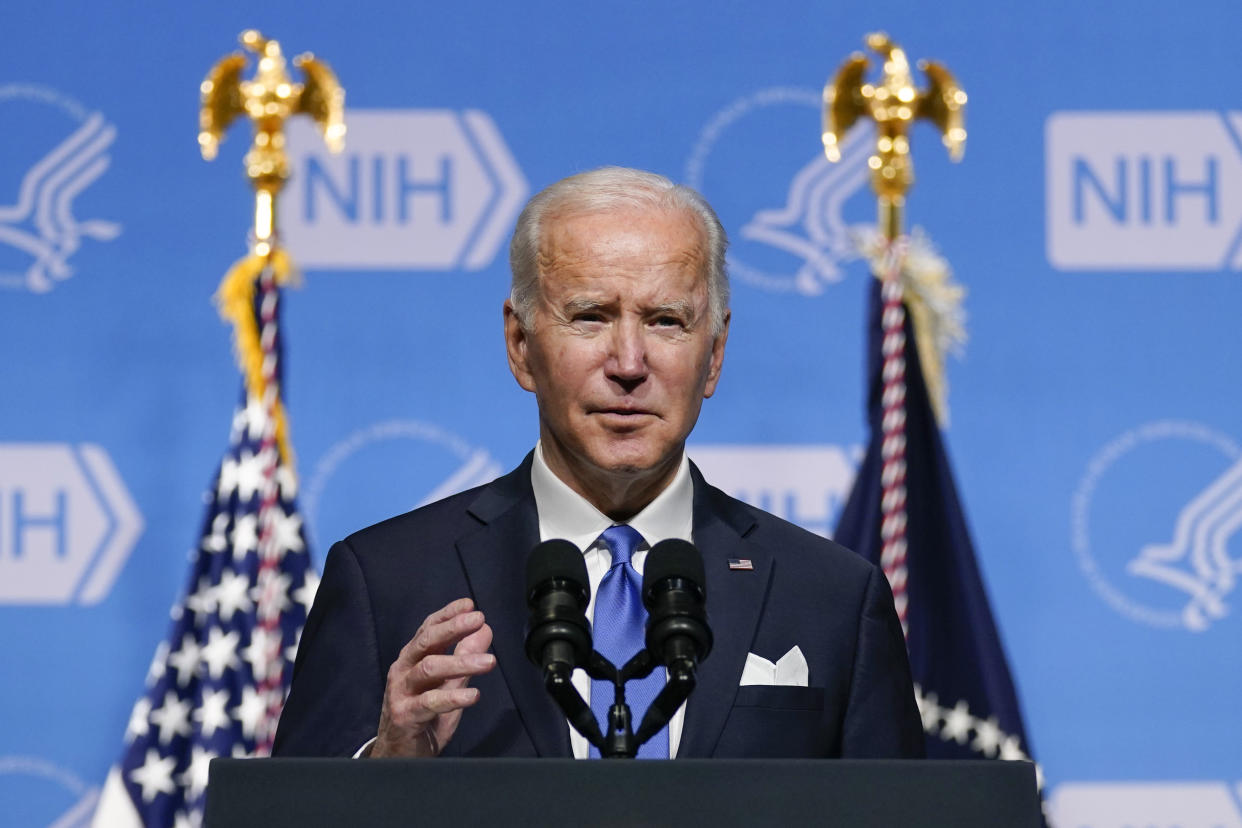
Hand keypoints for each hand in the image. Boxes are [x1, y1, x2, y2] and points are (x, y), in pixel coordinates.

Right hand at [369, 598, 494, 757]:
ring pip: (429, 669)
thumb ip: (464, 658)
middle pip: (427, 642)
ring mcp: (401, 692)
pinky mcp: (404, 715)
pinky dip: (453, 697)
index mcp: (412, 659)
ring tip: (489, 661)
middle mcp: (403, 670)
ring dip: (461, 662)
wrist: (399, 756)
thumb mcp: (449, 684)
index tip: (470, 605)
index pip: (428, 629)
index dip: (448, 614)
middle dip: (453, 628)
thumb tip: (485, 629)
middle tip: (479, 619)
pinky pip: (430, 703)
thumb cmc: (424, 717)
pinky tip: (474, 695)